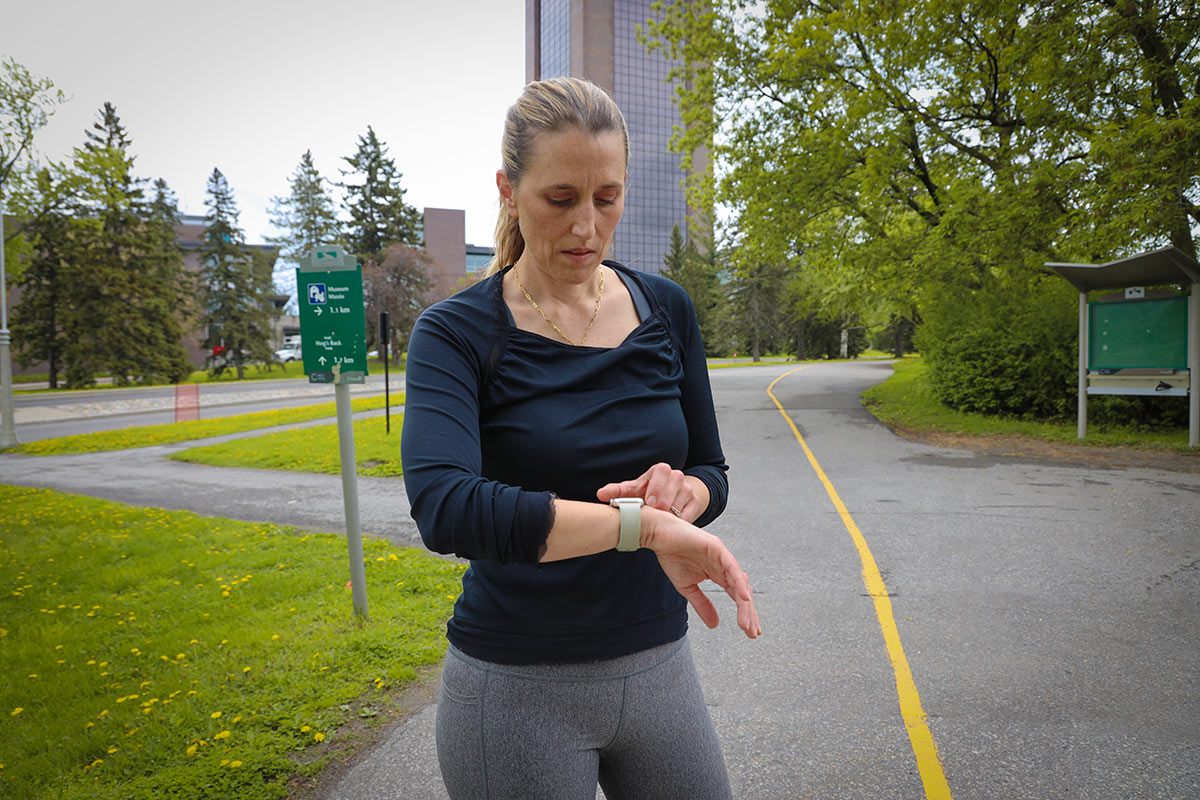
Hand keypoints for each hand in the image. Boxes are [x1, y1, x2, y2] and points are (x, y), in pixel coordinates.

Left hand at [596, 463, 704, 522]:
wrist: (664, 502)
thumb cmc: (644, 495)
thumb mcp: (631, 493)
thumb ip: (616, 493)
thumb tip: (601, 494)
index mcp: (659, 471)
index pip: (662, 470)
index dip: (657, 485)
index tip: (649, 501)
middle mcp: (675, 477)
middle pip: (676, 482)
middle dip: (666, 499)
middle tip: (657, 512)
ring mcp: (687, 488)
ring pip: (686, 494)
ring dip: (675, 509)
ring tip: (663, 519)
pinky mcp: (695, 501)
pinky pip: (692, 508)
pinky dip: (684, 517)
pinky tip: (674, 525)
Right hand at [641, 507, 761, 639]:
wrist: (659, 535)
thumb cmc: (672, 556)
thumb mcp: (687, 588)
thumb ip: (702, 604)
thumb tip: (715, 625)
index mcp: (719, 574)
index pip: (737, 596)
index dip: (745, 613)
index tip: (750, 632)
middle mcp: (725, 566)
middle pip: (742, 592)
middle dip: (749, 613)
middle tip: (753, 633)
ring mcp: (723, 556)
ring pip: (740, 582)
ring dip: (745, 604)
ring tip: (747, 623)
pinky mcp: (717, 548)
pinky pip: (731, 568)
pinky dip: (738, 583)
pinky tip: (744, 598)